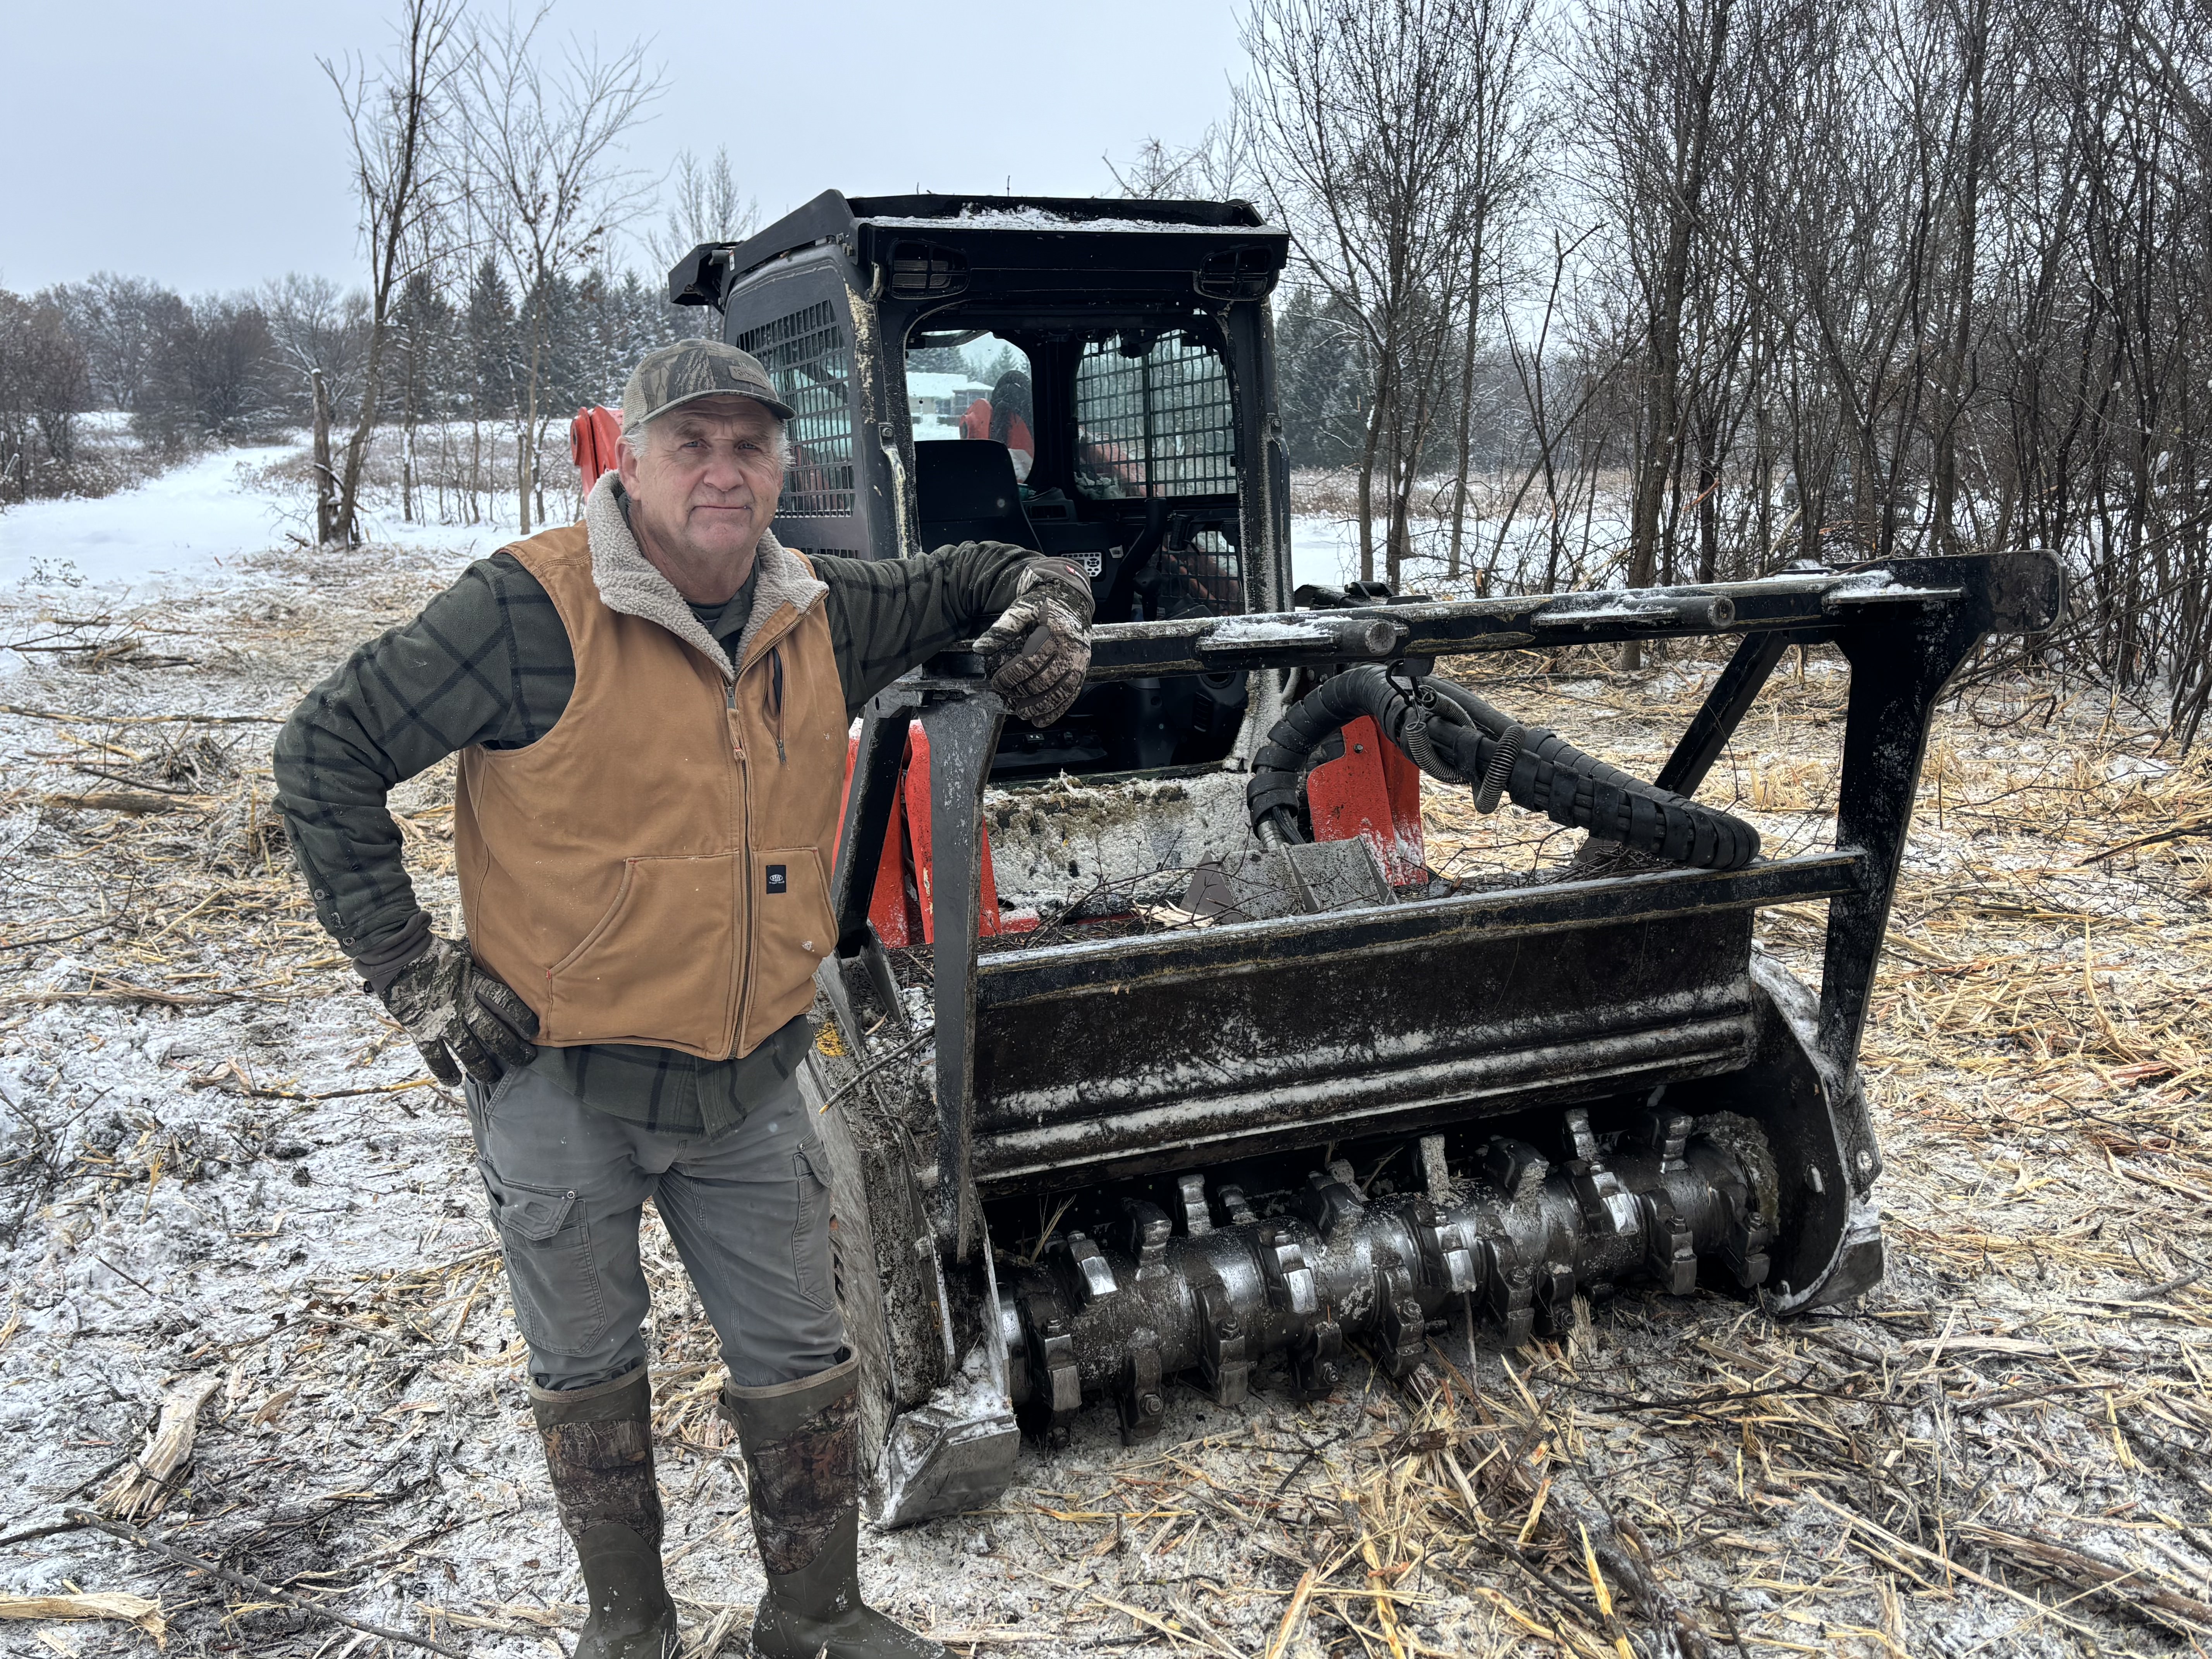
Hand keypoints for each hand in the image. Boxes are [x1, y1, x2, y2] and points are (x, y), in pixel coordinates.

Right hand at [378, 934, 538, 1084]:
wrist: (396, 956)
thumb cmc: (434, 952)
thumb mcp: (465, 954)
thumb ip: (483, 966)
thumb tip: (508, 961)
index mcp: (474, 983)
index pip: (506, 1003)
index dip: (522, 1018)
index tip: (533, 1031)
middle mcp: (461, 1006)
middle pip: (493, 1034)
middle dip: (512, 1050)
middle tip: (525, 1060)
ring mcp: (441, 1021)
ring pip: (469, 1052)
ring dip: (484, 1068)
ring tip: (493, 1077)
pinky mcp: (421, 1032)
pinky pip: (435, 1059)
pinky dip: (445, 1072)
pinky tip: (455, 1081)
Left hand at [977, 561, 1090, 726]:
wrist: (1072, 599)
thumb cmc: (1044, 605)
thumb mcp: (1021, 609)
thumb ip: (1002, 628)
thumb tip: (980, 647)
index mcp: (1053, 632)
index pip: (1030, 661)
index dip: (1011, 676)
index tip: (997, 682)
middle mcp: (1070, 648)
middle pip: (1044, 679)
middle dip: (1022, 691)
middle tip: (1007, 695)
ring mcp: (1079, 661)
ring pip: (1060, 691)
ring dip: (1040, 706)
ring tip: (1023, 713)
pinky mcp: (1083, 669)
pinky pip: (1071, 695)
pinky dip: (1057, 710)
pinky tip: (1042, 720)